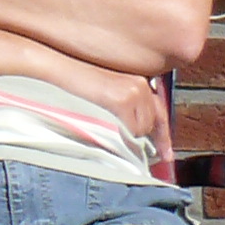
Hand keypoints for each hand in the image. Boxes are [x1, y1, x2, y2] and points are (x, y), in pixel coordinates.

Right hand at [39, 49, 169, 158]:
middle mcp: (141, 85)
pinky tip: (105, 123)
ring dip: (126, 133)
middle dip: (137, 134)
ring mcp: (134, 92)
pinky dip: (120, 134)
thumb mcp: (107, 96)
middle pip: (150, 125)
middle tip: (118, 136)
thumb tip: (136, 134)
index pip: (160, 112)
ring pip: (141, 130)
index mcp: (138, 82)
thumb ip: (124, 109)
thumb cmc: (75, 84)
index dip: (163, 137)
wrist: (59, 69)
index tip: (165, 155)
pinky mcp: (123, 100)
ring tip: (104, 121)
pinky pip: (131, 130)